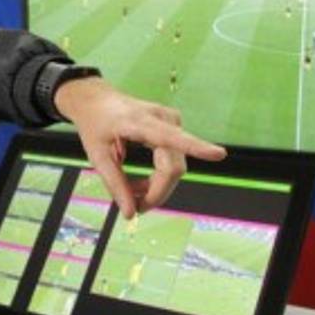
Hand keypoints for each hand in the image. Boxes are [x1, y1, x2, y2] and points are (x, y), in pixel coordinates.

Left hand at [55, 77, 225, 218]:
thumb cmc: (95, 125)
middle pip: (172, 167)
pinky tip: (141, 183)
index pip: (172, 138)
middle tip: (134, 207)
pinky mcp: (174, 127)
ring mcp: (172, 121)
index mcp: (140, 122)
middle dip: (156, 192)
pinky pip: (173, 162)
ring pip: (175, 168)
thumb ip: (115, 184)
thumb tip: (130, 214)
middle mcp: (163, 119)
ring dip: (156, 186)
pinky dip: (158, 177)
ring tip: (131, 191)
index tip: (219, 154)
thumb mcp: (97, 156)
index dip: (197, 148)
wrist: (96, 100)